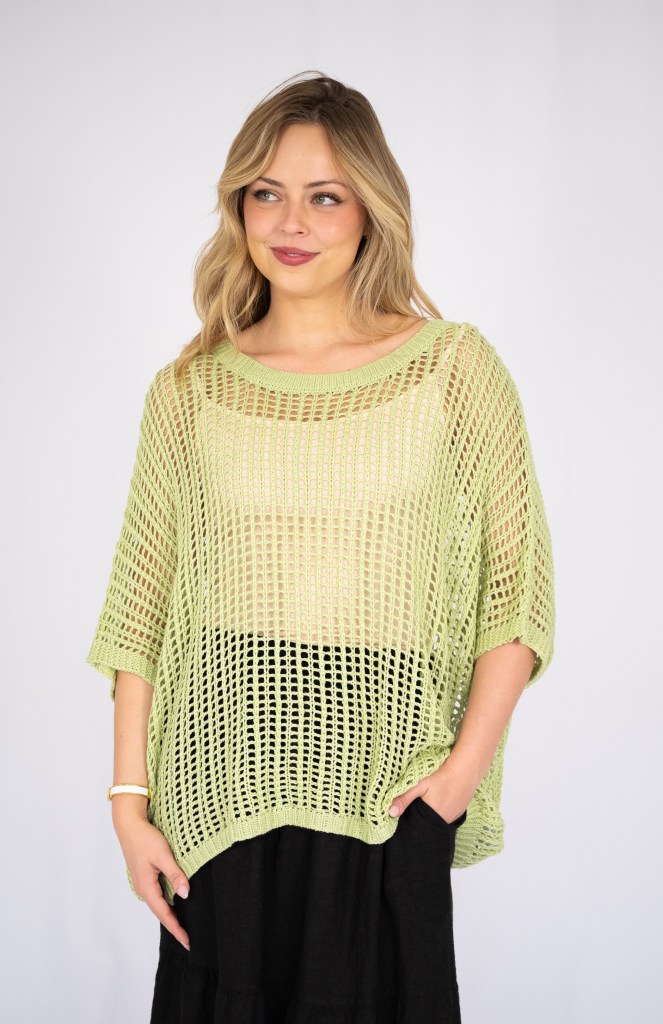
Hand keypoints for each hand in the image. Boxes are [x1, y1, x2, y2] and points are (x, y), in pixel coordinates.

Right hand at [113, 805, 190, 950]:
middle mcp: (143, 889)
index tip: (187, 942)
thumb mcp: (163, 855)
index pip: (164, 914)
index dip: (176, 928)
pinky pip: (157, 895)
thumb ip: (175, 874)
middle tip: (188, 940)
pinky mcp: (145, 876)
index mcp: (147, 887)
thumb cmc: (145, 838)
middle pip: (161, 913)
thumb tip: (185, 894)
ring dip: (170, 915)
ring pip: (159, 904)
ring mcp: (143, 883)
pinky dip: (166, 904)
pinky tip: (174, 904)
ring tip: (183, 926)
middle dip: (174, 926)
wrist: (129, 825)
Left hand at [388, 759, 475, 822]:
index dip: (412, 818)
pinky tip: (442, 799)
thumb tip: (390, 812)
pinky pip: (448, 815)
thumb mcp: (420, 785)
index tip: (409, 810)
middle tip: (420, 802)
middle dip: (422, 816)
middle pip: (429, 822)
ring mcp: (454, 817)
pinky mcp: (460, 811)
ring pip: (439, 819)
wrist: (466, 768)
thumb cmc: (442, 775)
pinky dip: (443, 810)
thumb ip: (404, 799)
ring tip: (431, 800)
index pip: (418, 824)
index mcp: (433, 817)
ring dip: (434, 813)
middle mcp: (445, 821)